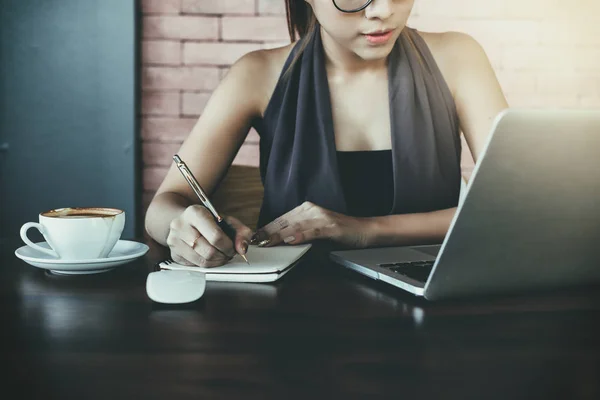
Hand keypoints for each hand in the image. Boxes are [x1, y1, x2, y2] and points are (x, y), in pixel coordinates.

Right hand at [166, 205, 251, 266]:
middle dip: (223, 256)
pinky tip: (210, 257)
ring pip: (202, 261)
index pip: (216, 236)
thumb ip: (241, 232)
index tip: (232, 247)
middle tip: (228, 253)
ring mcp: (174, 241)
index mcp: (195, 213)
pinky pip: (195, 266)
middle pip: (209, 251)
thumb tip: (242, 249)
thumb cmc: (207, 220)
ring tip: (221, 255)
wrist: (183, 219)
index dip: (228, 246)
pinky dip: (207, 264)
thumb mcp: (226, 220)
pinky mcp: (174, 254)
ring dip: (217, 262)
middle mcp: (180, 226)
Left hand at [250, 201, 369, 247]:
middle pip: (284, 222)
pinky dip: (301, 235)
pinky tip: (291, 240)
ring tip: (265, 242)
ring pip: (295, 225)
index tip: (252, 239)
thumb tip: (278, 244)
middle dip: (267, 233)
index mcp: (305, 210)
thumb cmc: (341, 234)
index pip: (280, 220)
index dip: (265, 229)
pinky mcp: (332, 225)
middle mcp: (311, 210)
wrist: (366, 231)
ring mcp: (322, 216)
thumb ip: (298, 235)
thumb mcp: (315, 234)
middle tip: (252, 243)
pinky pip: (313, 230)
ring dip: (279, 235)